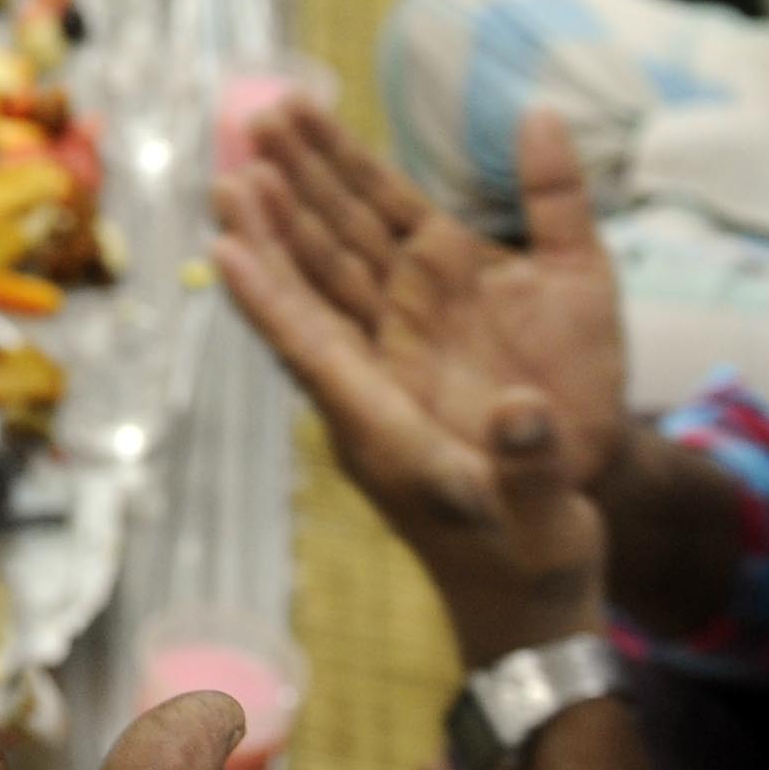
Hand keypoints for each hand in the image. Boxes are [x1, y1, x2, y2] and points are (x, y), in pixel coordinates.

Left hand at [211, 100, 615, 663]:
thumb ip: (529, 467)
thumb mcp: (544, 523)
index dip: (270, 299)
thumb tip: (520, 408)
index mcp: (388, 439)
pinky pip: (350, 311)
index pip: (315, 354)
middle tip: (233, 157)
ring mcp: (377, 398)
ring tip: (257, 159)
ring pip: (323, 297)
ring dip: (291, 230)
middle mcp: (366, 409)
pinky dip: (325, 259)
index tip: (223, 241)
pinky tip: (310, 217)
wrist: (527, 613)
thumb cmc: (535, 568)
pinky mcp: (397, 393)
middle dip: (270, 233)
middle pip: (306, 305)